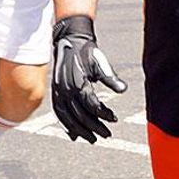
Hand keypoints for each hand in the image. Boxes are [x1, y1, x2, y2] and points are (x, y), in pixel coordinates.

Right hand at [51, 15, 126, 142]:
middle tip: (107, 134)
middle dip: (94, 127)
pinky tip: (73, 134)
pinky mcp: (56, 92)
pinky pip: (59, 113)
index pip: (92, 106)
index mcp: (78, 83)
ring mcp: (59, 92)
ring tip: (92, 139)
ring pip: (68, 118)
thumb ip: (111, 78)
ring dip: (80, 131)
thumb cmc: (87, 51)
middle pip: (80, 116)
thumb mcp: (100, 63)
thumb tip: (123, 89)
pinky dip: (66, 125)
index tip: (114, 119)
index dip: (104, 115)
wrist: (70, 39)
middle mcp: (66, 90)